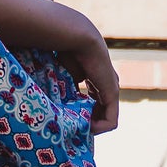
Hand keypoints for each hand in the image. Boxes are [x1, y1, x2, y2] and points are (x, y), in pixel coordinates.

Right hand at [60, 20, 119, 135]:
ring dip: (92, 126)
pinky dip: (99, 128)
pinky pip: (111, 120)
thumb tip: (53, 101)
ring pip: (105, 117)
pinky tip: (86, 128)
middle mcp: (106, 83)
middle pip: (100, 110)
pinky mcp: (113, 93)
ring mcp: (111, 88)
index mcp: (95, 76)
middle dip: (86, 122)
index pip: (92, 100)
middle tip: (72, 129)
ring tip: (77, 130)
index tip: (67, 118)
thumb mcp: (63, 72)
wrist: (76, 36)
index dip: (80, 112)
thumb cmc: (65, 49)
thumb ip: (63, 86)